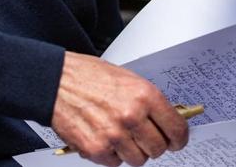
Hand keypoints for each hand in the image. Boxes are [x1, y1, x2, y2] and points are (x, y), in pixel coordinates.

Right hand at [51, 52, 187, 166]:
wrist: (56, 81)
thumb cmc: (89, 77)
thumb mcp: (129, 80)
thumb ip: (149, 102)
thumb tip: (166, 119)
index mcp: (144, 95)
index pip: (176, 128)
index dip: (179, 138)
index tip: (177, 141)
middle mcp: (131, 116)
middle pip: (159, 148)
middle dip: (155, 145)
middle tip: (147, 138)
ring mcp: (114, 134)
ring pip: (138, 159)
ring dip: (133, 151)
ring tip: (122, 136)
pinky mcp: (96, 149)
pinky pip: (115, 163)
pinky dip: (113, 155)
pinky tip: (106, 138)